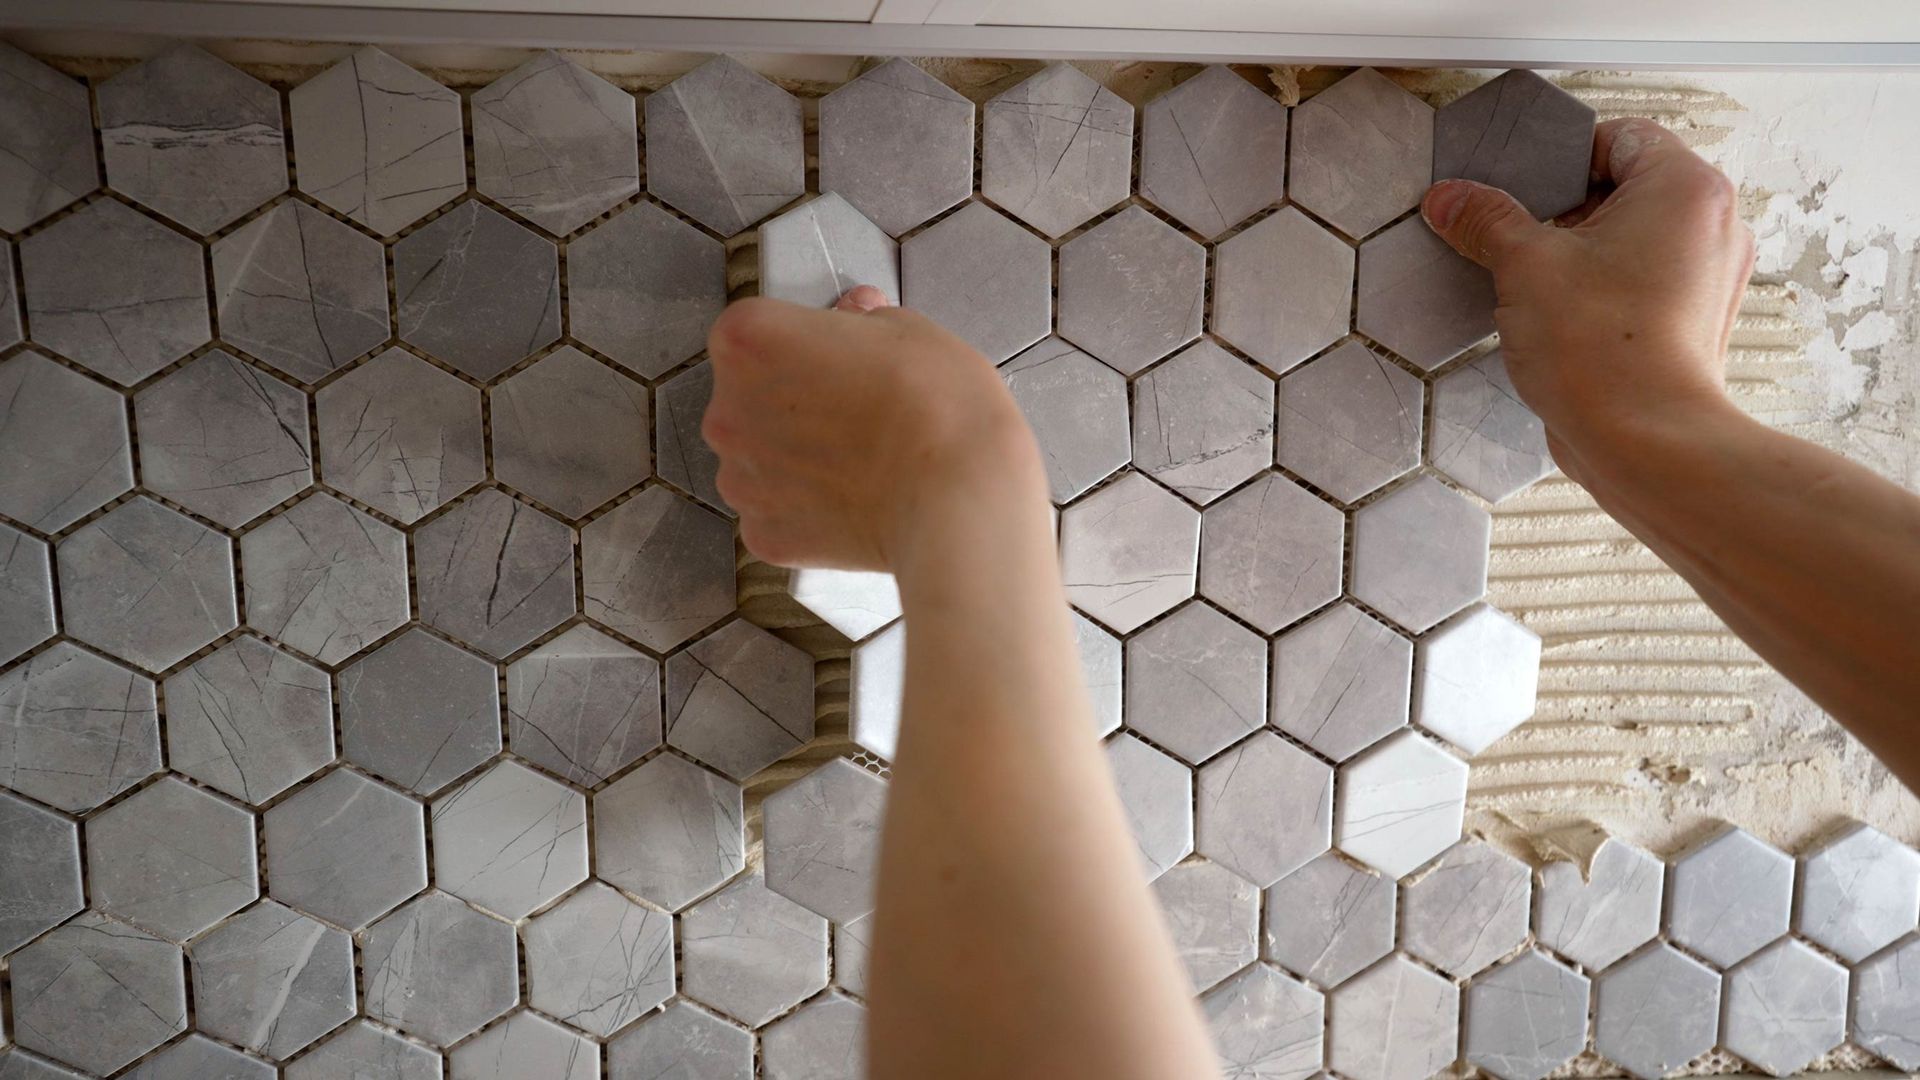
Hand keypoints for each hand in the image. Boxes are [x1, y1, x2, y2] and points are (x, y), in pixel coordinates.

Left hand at [703, 285, 1044, 573]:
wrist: (957, 499)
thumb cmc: (937, 407)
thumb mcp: (909, 331)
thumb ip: (862, 321)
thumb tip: (854, 317)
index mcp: (749, 340)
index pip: (750, 331)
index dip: (796, 343)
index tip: (832, 357)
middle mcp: (726, 410)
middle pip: (746, 397)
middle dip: (788, 401)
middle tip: (853, 410)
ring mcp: (738, 479)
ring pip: (758, 459)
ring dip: (792, 458)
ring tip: (857, 462)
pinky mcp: (761, 534)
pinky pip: (775, 512)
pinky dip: (805, 509)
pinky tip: (853, 502)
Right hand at [1421, 117, 1756, 479]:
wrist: (1644, 441)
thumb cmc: (1605, 351)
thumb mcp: (1524, 266)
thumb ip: (1486, 220)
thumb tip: (1452, 198)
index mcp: (1685, 187)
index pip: (1619, 135)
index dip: (1560, 155)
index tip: (1518, 184)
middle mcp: (1712, 224)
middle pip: (1628, 186)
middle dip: (1566, 208)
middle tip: (1518, 235)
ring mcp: (1709, 276)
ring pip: (1636, 237)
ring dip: (1583, 251)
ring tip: (1537, 281)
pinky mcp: (1694, 321)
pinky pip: (1645, 281)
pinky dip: (1605, 287)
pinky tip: (1562, 315)